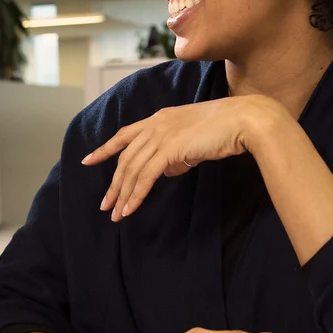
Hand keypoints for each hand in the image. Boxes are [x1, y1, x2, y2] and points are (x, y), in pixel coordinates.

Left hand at [81, 96, 269, 220]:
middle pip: (125, 157)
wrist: (244, 120)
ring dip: (123, 194)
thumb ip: (176, 152)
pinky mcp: (170, 149)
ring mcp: (161, 135)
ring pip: (132, 169)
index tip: (88, 160)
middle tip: (106, 204)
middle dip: (114, 183)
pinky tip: (130, 209)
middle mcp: (156, 124)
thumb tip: (166, 169)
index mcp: (160, 118)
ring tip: (116, 214)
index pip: (125, 134)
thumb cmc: (226, 128)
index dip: (105, 148)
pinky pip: (146, 177)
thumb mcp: (193, 138)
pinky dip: (136, 195)